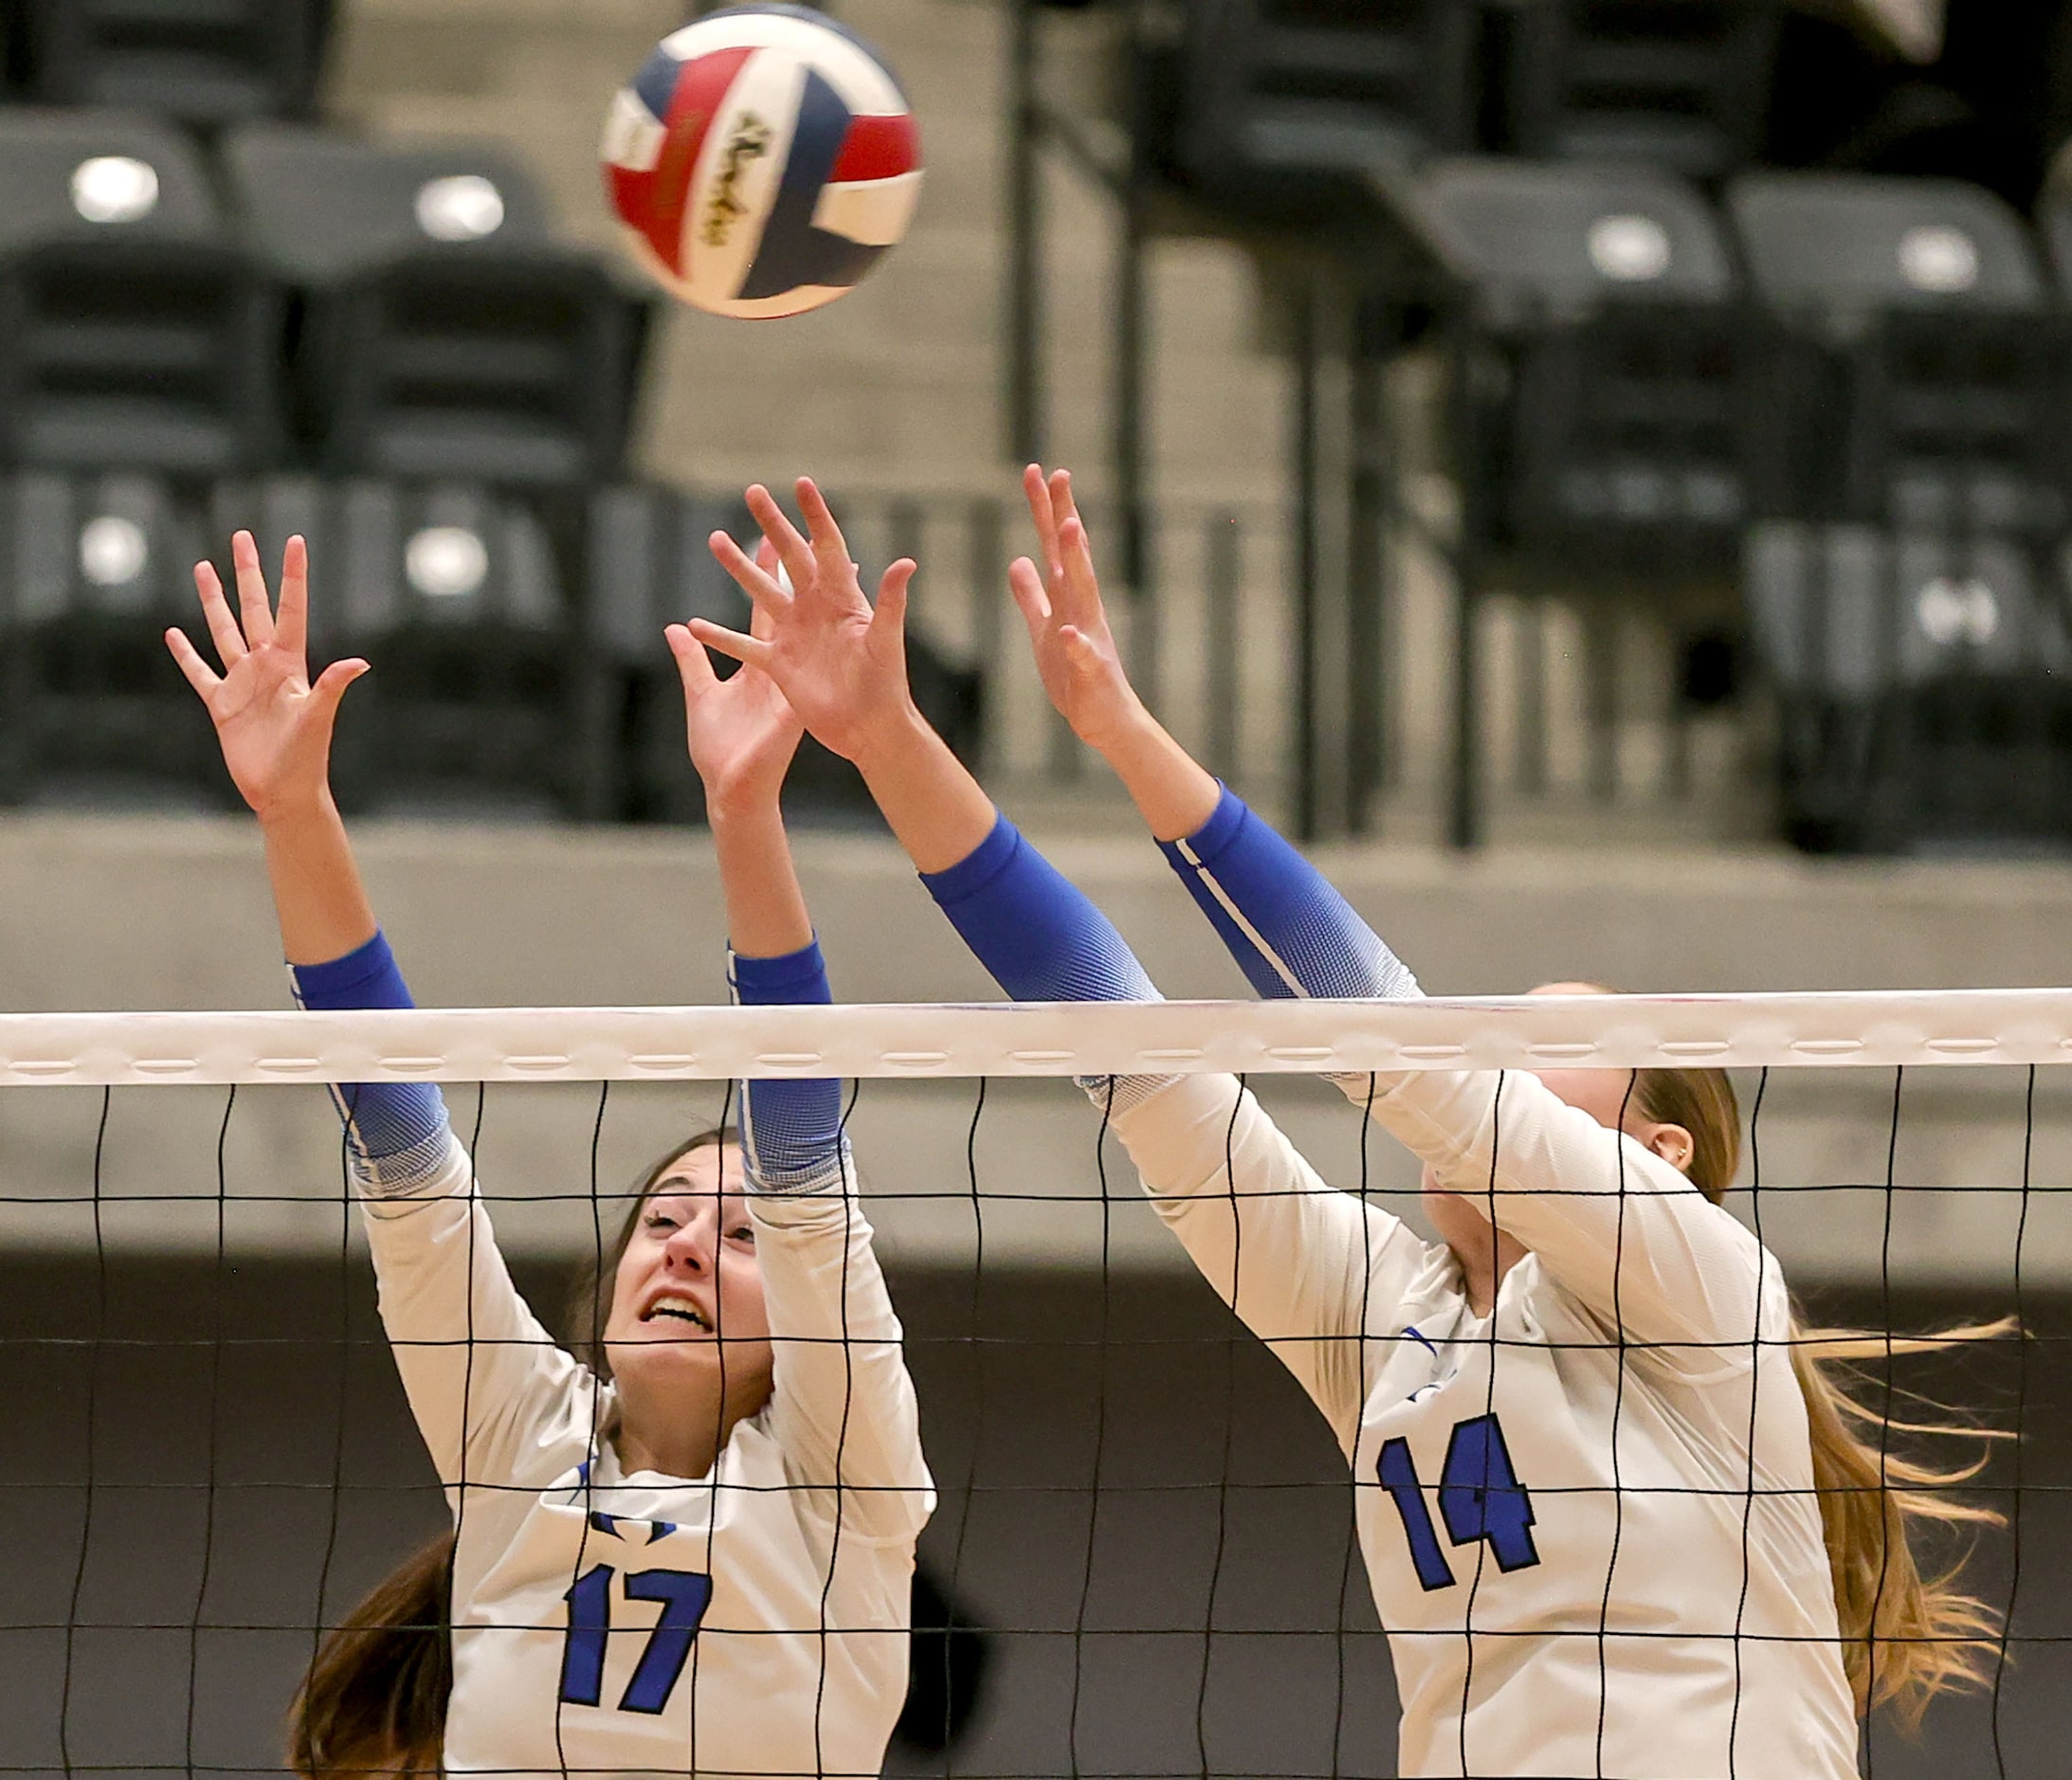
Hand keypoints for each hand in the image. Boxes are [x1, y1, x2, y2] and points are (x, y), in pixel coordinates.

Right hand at [164, 532, 367, 824]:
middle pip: (254, 608)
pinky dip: (186, 654)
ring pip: (224, 630)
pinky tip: (173, 633)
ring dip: (213, 600)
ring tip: (204, 567)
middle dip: (248, 572)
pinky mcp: (222, 705)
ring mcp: (243, 683)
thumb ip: (332, 687)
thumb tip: (360, 662)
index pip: (290, 609)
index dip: (292, 576)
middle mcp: (266, 666)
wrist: (284, 792)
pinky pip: (200, 673)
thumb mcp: (318, 718)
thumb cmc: (307, 758)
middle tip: (242, 536)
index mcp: (290, 664)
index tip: (295, 541)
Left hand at [667, 541, 803, 819]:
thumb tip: (677, 627)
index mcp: (764, 661)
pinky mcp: (793, 705)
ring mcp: (792, 681)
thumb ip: (692, 660)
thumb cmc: (719, 749)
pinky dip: (818, 645)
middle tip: (794, 526)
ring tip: (822, 558)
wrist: (734, 790)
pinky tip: (824, 615)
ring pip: (803, 629)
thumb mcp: (701, 694)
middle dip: (787, 565)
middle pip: (786, 604)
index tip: (767, 537)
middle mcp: (783, 664)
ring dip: (808, 595)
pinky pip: (804, 670)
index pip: (764, 606)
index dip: (765, 573)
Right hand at [689, 479, 917, 768]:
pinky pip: (744, 645)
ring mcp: (794, 634)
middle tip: (752, 491)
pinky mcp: (778, 664)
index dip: (816, 516)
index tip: (801, 484)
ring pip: (760, 592)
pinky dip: (719, 636)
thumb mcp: (885, 640)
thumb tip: (906, 563)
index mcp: (842, 598)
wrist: (870, 728)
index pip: (828, 547)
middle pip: (789, 558)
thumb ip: (890, 602)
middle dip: (772, 525)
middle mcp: (815, 609)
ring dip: (738, 567)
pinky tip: (693, 625)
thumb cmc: (886, 684)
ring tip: (714, 538)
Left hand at [1008, 465, 1144, 752]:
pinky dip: (1077, 642)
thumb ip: (1031, 595)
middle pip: (1071, 555)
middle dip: (1064, 515)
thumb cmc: (1075, 675)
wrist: (1104, 720)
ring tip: (1072, 529)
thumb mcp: (1042, 629)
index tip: (1039, 471)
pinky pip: (1083, 655)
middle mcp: (1082, 608)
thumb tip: (1018, 560)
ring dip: (1079, 561)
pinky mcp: (1091, 671)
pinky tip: (1069, 630)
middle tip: (1057, 473)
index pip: (1056, 546)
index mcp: (1069, 598)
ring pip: (1084, 593)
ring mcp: (1090, 637)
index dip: (1047, 510)